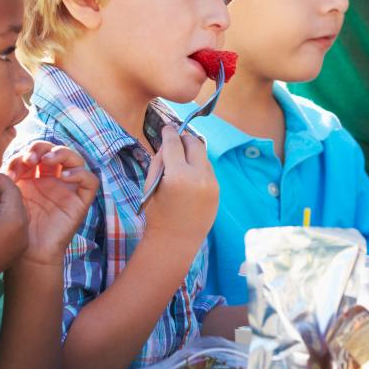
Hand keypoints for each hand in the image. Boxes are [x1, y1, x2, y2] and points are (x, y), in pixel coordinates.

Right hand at [0, 172, 28, 291]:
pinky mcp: (14, 253)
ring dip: (1, 205)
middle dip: (0, 191)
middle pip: (16, 202)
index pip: (11, 190)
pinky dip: (3, 219)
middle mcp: (24, 231)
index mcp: (15, 219)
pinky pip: (13, 229)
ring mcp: (20, 244)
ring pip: (15, 216)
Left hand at [4, 142, 98, 266]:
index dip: (24, 154)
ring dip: (61, 153)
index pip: (36, 153)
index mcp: (35, 178)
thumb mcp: (6, 199)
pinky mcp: (81, 201)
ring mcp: (69, 189)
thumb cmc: (15, 229)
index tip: (11, 169)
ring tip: (47, 160)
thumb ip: (3, 181)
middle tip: (30, 159)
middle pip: (55, 150)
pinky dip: (79, 173)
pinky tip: (64, 176)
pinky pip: (90, 181)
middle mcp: (53, 180)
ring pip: (76, 159)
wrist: (27, 255)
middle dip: (42, 149)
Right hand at [141, 126, 217, 248]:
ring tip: (182, 156)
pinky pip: (208, 169)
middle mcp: (198, 176)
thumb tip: (168, 144)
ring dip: (193, 152)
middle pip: (195, 143)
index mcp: (177, 176)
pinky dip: (199, 166)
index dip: (169, 133)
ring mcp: (211, 183)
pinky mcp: (217, 190)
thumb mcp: (150, 185)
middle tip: (176, 138)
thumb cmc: (157, 214)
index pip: (174, 143)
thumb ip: (159, 161)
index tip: (167, 127)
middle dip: (185, 138)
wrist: (176, 240)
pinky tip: (190, 172)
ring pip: (203, 156)